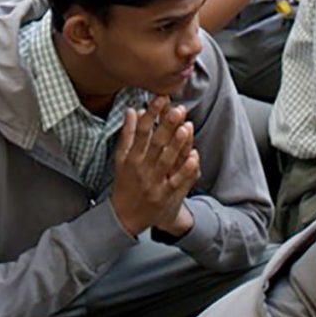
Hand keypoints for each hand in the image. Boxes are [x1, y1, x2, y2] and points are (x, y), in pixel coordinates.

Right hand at [109, 98, 199, 237]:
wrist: (125, 218)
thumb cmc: (125, 185)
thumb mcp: (121, 159)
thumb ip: (127, 134)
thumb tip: (132, 110)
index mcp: (131, 158)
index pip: (141, 132)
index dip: (151, 115)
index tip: (160, 99)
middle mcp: (142, 169)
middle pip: (156, 144)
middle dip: (166, 126)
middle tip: (177, 109)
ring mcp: (154, 183)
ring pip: (167, 161)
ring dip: (177, 145)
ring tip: (186, 127)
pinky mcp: (166, 195)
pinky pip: (177, 181)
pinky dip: (186, 169)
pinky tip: (194, 156)